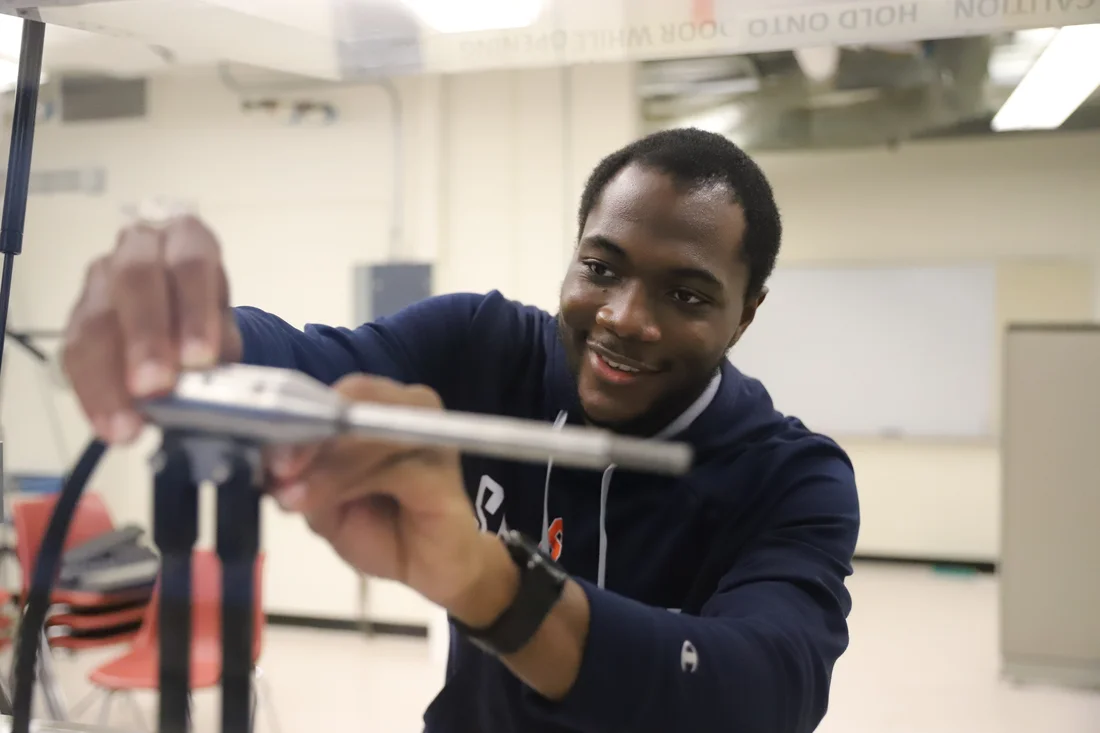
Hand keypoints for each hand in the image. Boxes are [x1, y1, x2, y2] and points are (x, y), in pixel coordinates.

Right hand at [61, 215, 241, 444]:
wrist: (184, 324)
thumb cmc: (207, 320)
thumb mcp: (227, 327)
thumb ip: (223, 348)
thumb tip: (217, 381)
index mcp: (186, 239)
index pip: (191, 264)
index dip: (194, 312)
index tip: (199, 359)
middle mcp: (139, 249)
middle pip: (136, 282)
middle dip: (146, 338)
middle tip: (155, 387)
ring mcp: (101, 280)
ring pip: (96, 320)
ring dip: (111, 377)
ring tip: (130, 422)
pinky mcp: (76, 318)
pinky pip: (75, 356)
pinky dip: (94, 395)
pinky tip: (110, 425)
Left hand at [268, 374, 515, 618]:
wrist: (429, 568)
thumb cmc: (379, 528)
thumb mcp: (325, 501)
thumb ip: (302, 476)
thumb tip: (268, 463)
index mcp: (380, 405)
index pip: (338, 393)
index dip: (297, 412)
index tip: (263, 447)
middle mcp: (411, 407)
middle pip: (357, 398)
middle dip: (311, 434)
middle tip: (277, 471)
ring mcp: (434, 435)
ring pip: (372, 431)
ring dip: (327, 466)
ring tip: (293, 499)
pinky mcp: (444, 473)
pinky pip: (394, 469)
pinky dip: (351, 484)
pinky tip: (324, 509)